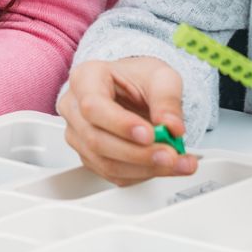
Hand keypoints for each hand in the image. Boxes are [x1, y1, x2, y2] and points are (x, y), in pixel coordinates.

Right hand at [58, 56, 198, 183]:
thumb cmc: (140, 78)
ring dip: (145, 168)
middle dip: (138, 153)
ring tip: (176, 162)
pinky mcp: (91, 158)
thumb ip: (167, 99)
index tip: (149, 134)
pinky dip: (143, 174)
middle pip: (96, 139)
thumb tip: (172, 127)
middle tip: (170, 154)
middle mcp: (75, 108)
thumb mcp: (161, 77)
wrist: (137, 90)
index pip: (93, 106)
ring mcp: (79, 136)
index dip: (120, 124)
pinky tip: (165, 167)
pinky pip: (114, 174)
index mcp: (85, 78)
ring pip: (105, 162)